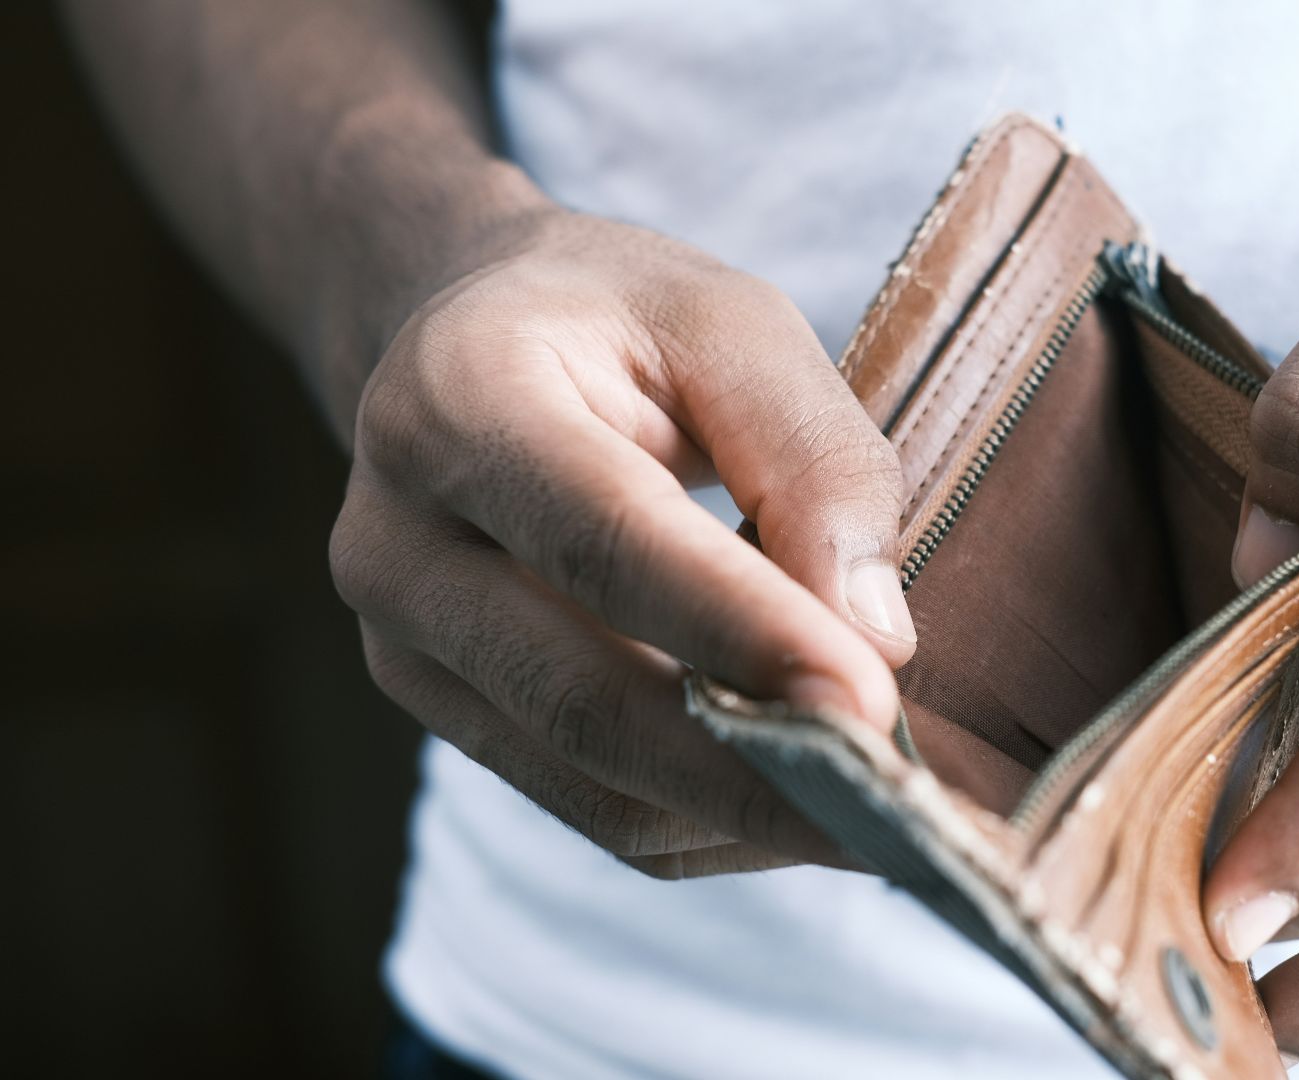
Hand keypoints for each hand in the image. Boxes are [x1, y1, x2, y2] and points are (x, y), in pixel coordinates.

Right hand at [331, 208, 918, 875]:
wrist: (467, 342)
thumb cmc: (617, 321)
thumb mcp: (734, 324)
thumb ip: (812, 459)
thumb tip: (875, 637)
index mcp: (461, 398)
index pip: (607, 542)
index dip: (742, 632)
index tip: (871, 704)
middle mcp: (399, 538)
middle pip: (584, 698)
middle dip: (755, 770)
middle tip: (899, 806)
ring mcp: (404, 645)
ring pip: (591, 784)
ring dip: (746, 814)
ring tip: (877, 811)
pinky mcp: (445, 713)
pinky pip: (593, 810)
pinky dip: (711, 824)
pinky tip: (801, 797)